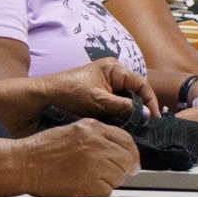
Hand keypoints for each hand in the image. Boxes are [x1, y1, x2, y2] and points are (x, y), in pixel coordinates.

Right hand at [12, 118, 139, 196]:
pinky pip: (106, 192)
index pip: (126, 139)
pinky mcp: (88, 182)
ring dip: (108, 182)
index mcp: (93, 127)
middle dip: (122, 169)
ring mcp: (94, 163)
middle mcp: (96, 143)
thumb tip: (118, 151)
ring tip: (90, 180)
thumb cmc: (43, 149)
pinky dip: (98, 193)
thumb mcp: (73, 131)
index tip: (131, 162)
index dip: (131, 153)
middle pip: (126, 159)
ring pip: (118, 177)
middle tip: (112, 175)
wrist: (24, 163)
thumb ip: (96, 137)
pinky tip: (85, 188)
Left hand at [36, 59, 158, 121]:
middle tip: (146, 125)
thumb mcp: (99, 101)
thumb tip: (146, 115)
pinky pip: (116, 102)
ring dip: (130, 112)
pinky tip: (122, 124)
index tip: (153, 118)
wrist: (44, 97)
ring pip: (126, 98)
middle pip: (135, 91)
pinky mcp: (98, 93)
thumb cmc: (69, 94)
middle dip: (141, 107)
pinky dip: (120, 113)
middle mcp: (112, 73)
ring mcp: (105, 83)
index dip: (150, 101)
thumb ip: (124, 107)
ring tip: (136, 127)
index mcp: (114, 68)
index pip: (141, 83)